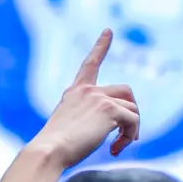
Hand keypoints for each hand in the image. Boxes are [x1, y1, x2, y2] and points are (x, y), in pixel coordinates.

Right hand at [31, 29, 139, 166]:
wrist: (49, 151)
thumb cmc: (56, 148)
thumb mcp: (71, 125)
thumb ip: (90, 117)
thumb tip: (116, 125)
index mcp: (75, 92)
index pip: (90, 64)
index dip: (101, 46)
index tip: (109, 30)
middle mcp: (88, 90)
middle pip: (126, 91)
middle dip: (132, 112)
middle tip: (127, 135)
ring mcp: (99, 97)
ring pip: (133, 109)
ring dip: (131, 130)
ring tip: (116, 147)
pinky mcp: (109, 109)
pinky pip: (134, 121)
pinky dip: (130, 136)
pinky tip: (115, 149)